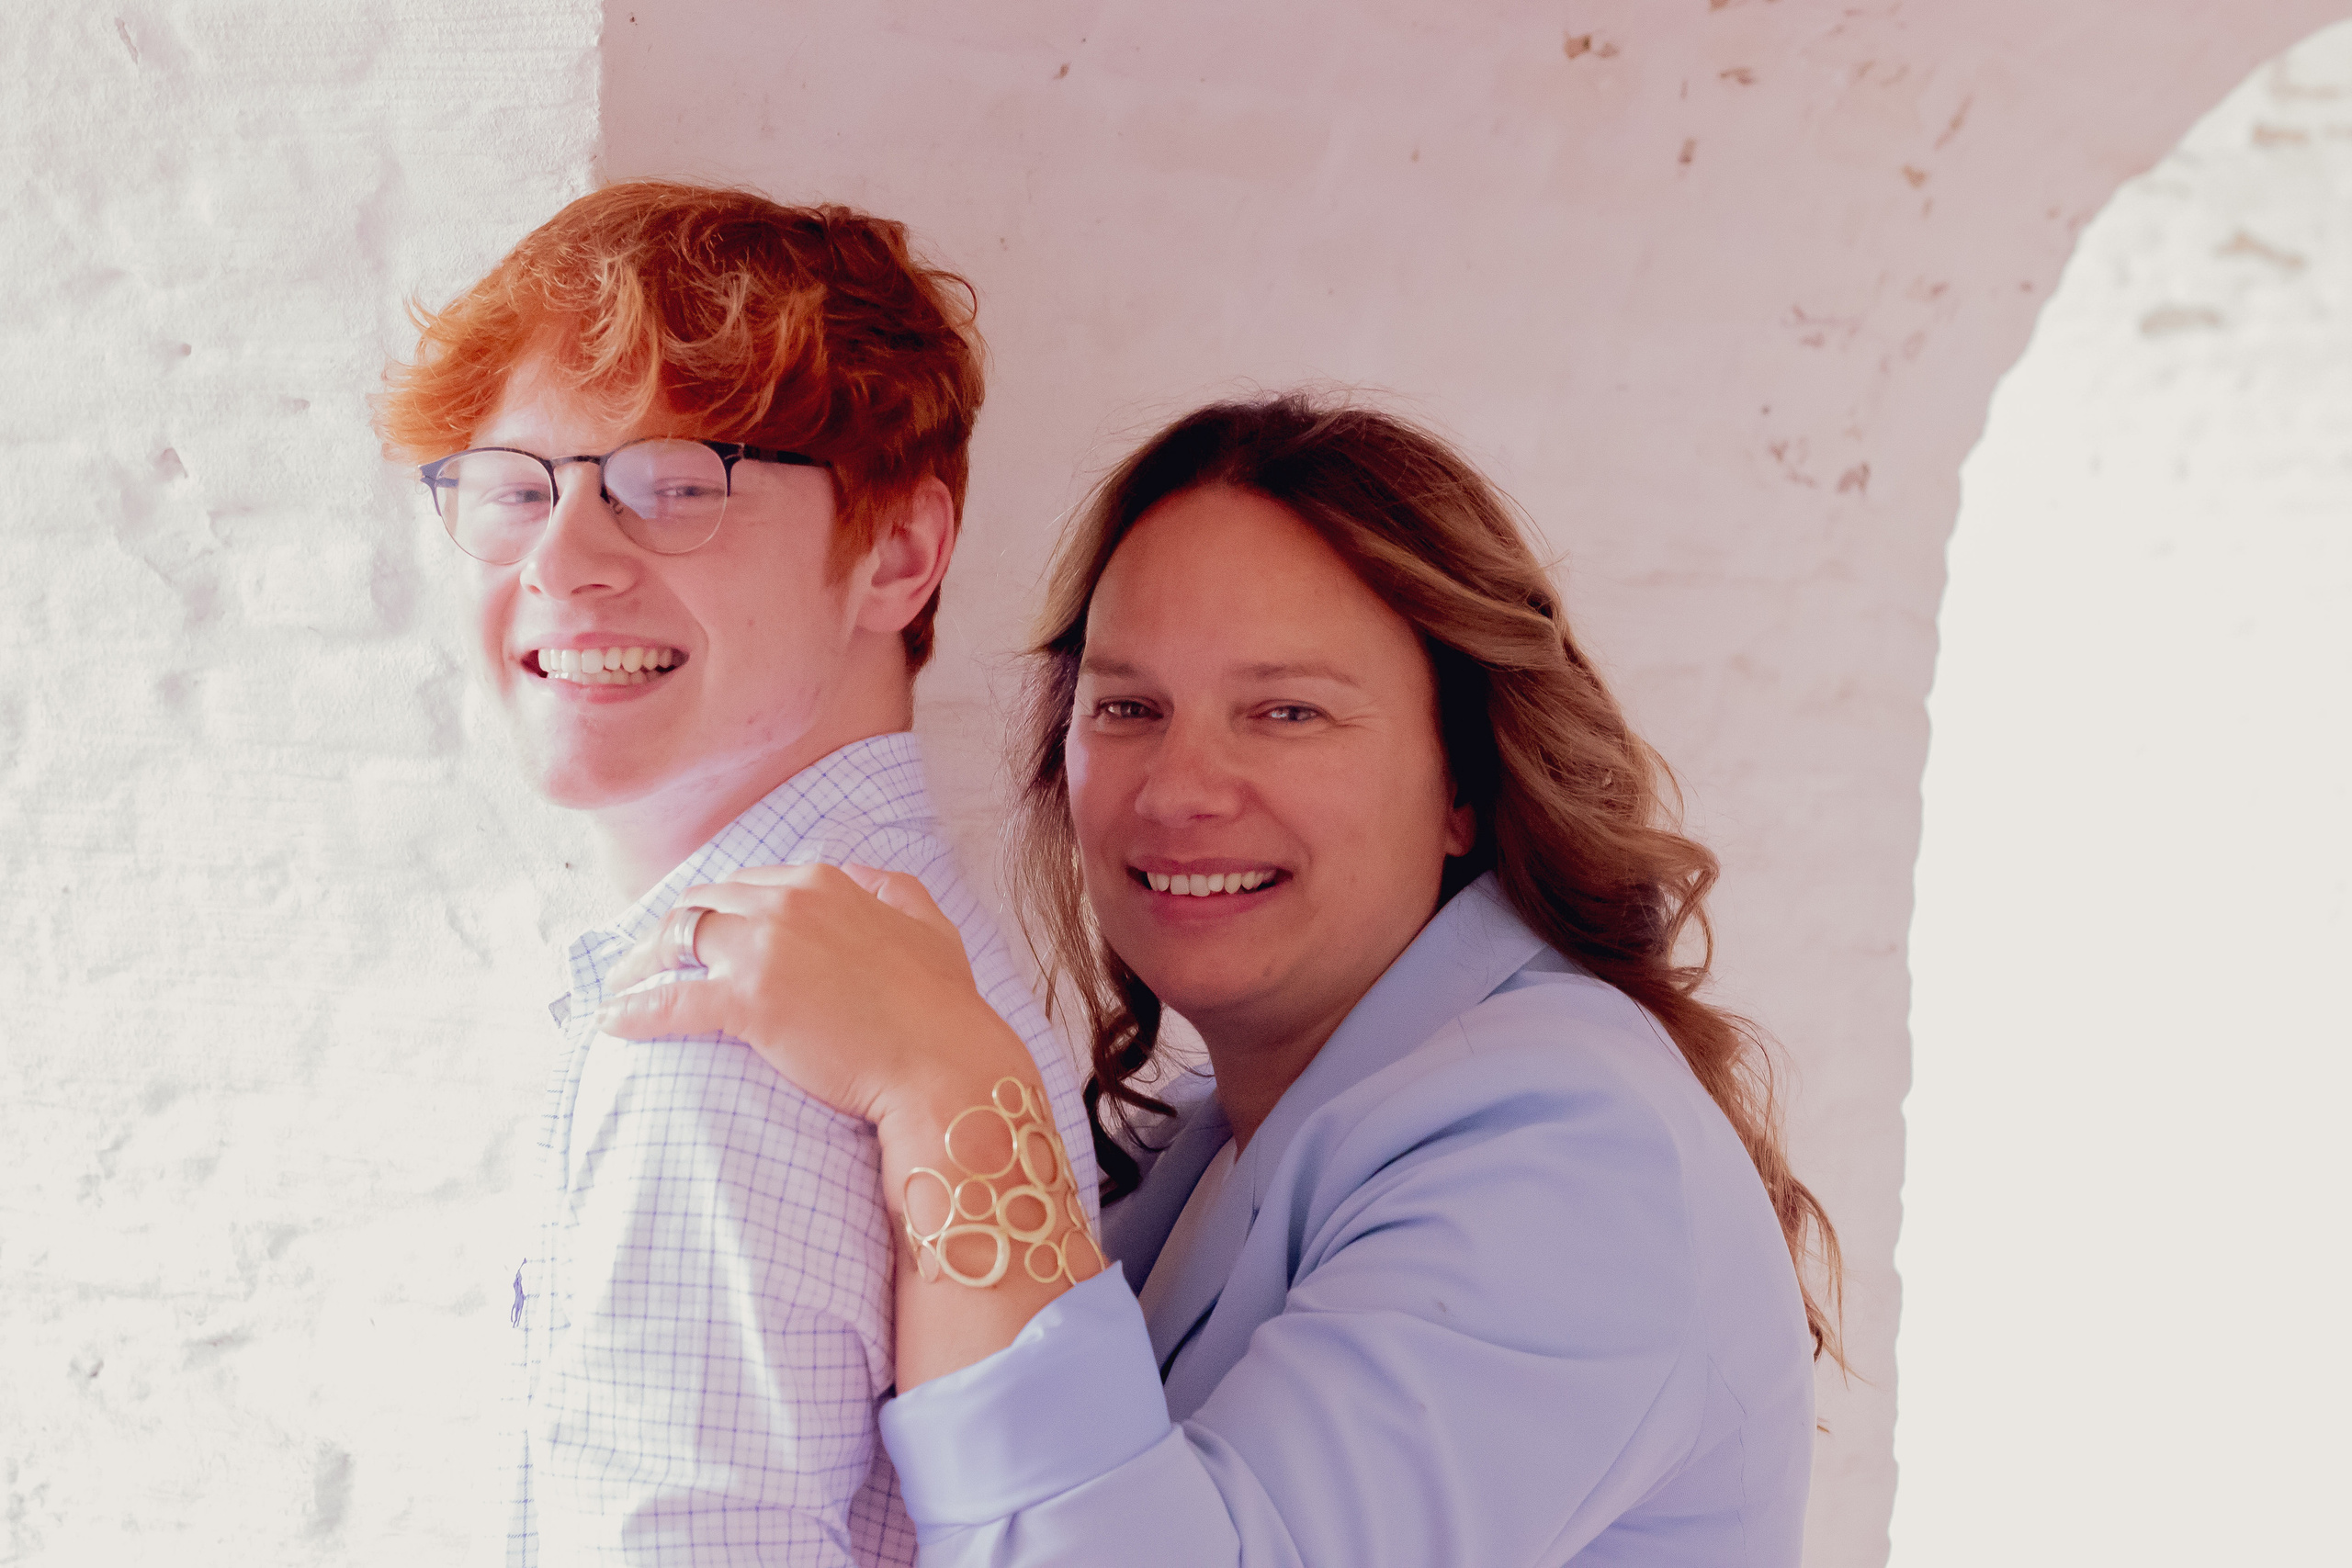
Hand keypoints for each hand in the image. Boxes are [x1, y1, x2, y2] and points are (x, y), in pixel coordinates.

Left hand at [595, 863, 1029, 1127]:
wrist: (942, 1063)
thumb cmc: (942, 1005)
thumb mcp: (930, 926)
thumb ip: (895, 891)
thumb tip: (867, 878)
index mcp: (822, 882)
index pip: (745, 885)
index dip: (715, 912)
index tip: (699, 938)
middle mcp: (786, 903)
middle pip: (700, 905)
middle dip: (670, 932)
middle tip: (650, 963)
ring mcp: (764, 949)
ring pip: (676, 941)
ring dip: (640, 965)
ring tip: (620, 989)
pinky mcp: (747, 1002)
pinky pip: (669, 1000)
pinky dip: (633, 1010)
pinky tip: (611, 1023)